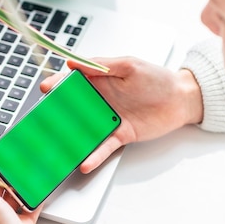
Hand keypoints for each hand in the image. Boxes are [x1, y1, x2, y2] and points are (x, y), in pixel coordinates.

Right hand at [41, 57, 202, 172]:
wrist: (181, 100)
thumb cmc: (158, 79)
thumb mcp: (129, 66)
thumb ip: (101, 64)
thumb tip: (74, 62)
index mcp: (100, 80)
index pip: (73, 81)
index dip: (58, 84)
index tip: (46, 88)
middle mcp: (100, 100)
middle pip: (72, 108)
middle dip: (56, 114)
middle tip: (43, 120)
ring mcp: (108, 119)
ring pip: (83, 129)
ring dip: (70, 138)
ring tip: (57, 146)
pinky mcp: (119, 135)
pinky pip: (102, 146)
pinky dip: (93, 155)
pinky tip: (84, 162)